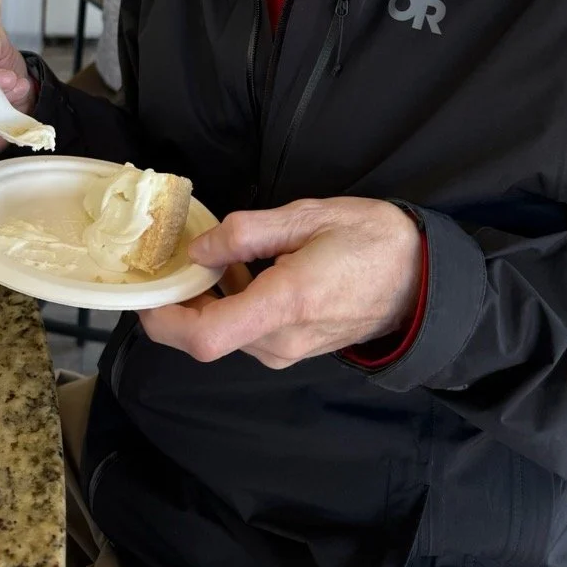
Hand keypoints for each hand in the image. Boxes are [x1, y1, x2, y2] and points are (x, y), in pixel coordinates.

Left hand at [138, 197, 422, 368]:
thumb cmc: (370, 239)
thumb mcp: (307, 216)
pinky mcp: (293, 349)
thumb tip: (198, 248)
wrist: (421, 278)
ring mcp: (289, 350)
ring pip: (224, 333)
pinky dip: (230, 304)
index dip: (163, 319)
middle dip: (181, 300)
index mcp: (285, 304)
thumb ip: (248, 232)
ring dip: (207, 299)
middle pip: (206, 336)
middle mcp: (281, 340)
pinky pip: (246, 332)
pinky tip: (239, 270)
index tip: (145, 290)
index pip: (205, 336)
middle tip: (174, 255)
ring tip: (214, 254)